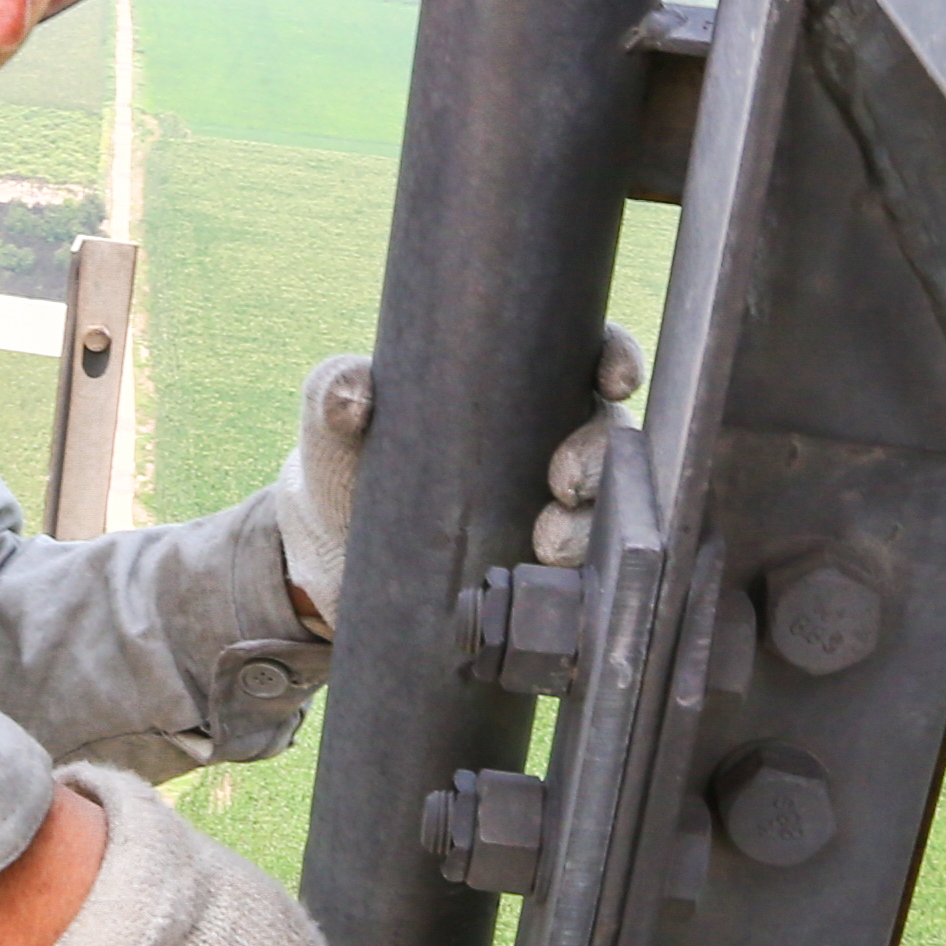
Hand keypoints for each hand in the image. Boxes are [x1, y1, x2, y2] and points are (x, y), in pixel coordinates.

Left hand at [273, 325, 647, 617]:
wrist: (330, 555)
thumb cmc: (345, 464)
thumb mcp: (333, 421)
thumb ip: (334, 393)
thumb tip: (352, 394)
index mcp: (515, 394)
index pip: (585, 361)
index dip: (615, 360)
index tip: (612, 379)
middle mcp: (546, 449)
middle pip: (609, 440)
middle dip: (600, 459)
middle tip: (563, 483)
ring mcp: (549, 513)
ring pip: (605, 512)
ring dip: (592, 527)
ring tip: (548, 544)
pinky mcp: (539, 574)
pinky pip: (583, 577)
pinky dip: (581, 582)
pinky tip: (553, 585)